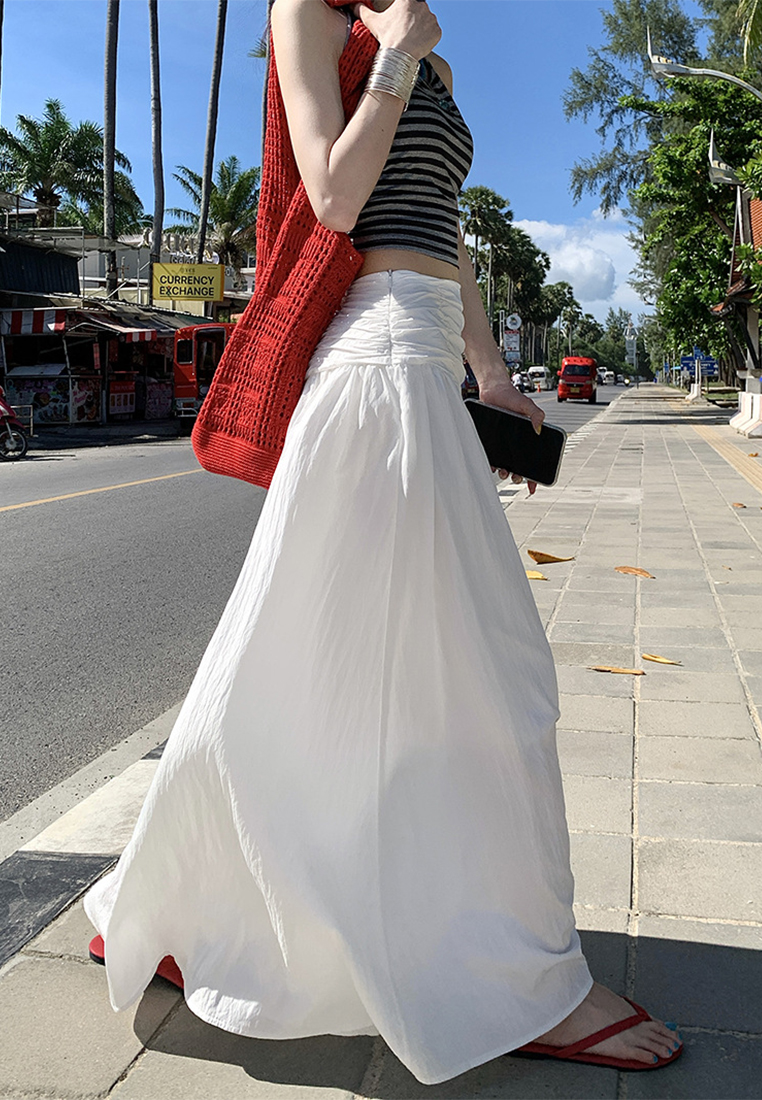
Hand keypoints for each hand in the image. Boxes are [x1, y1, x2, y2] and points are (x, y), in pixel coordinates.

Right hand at [356, 0, 440, 58]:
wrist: (400, 54)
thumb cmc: (386, 36)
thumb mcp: (372, 21)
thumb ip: (362, 11)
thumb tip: (353, 6)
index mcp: (407, 0)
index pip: (407, 4)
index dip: (403, 14)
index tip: (401, 22)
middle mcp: (421, 6)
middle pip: (418, 13)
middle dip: (412, 22)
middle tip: (404, 34)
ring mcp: (431, 18)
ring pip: (427, 23)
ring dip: (421, 30)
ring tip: (410, 41)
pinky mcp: (437, 31)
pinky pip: (434, 33)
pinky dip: (428, 39)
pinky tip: (418, 45)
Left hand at [477, 376, 544, 495]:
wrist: (493, 390)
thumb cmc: (512, 396)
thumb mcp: (527, 405)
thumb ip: (536, 415)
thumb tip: (539, 430)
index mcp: (528, 438)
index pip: (534, 461)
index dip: (534, 477)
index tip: (533, 487)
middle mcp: (516, 443)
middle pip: (520, 467)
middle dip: (519, 477)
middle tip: (517, 477)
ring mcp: (503, 444)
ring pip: (506, 465)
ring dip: (505, 473)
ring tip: (504, 472)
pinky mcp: (492, 441)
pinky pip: (492, 457)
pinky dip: (492, 464)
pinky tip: (492, 465)